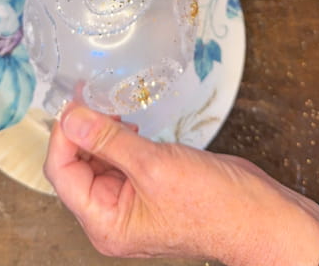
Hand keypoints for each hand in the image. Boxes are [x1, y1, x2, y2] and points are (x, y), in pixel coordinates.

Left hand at [44, 103, 318, 263]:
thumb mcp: (154, 166)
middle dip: (80, 131)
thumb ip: (108, 140)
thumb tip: (72, 118)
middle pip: (75, 167)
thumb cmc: (213, 205)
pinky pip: (119, 161)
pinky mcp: (147, 189)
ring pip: (97, 161)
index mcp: (105, 223)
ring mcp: (130, 204)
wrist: (257, 214)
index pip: (62, 173)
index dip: (63, 134)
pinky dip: (118, 140)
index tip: (73, 103)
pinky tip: (129, 125)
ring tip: (110, 108)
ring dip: (100, 132)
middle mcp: (112, 217)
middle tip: (89, 96)